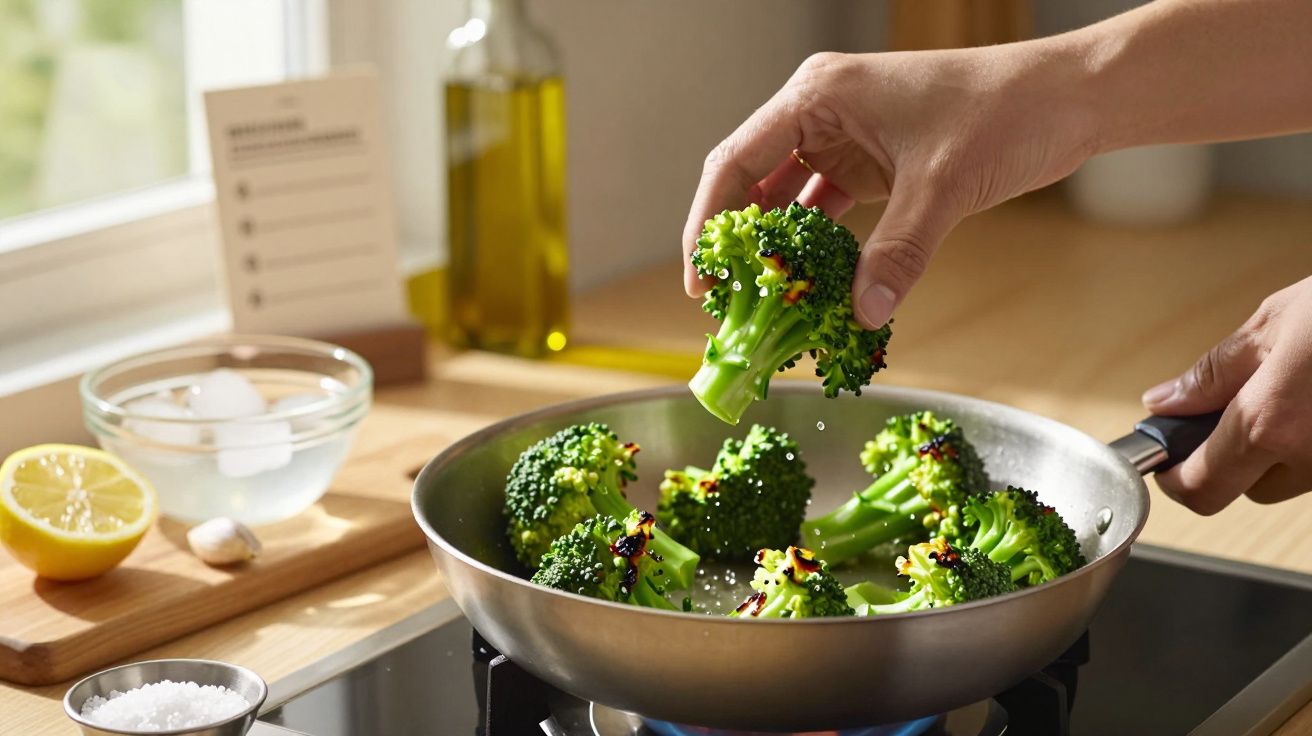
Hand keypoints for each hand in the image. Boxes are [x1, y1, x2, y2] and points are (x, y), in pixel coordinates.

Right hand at [681, 46, 1097, 327]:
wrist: (1067, 98)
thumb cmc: (1005, 112)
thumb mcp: (943, 185)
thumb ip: (899, 250)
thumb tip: (862, 312)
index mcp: (818, 95)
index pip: (735, 162)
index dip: (709, 224)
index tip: (701, 280)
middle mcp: (820, 112)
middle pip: (751, 182)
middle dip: (737, 243)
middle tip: (725, 304)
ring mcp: (844, 137)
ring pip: (785, 201)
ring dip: (774, 250)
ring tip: (759, 303)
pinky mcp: (871, 164)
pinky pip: (824, 211)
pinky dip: (815, 248)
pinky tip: (808, 286)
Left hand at [1142, 276, 1311, 513]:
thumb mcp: (1272, 324)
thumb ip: (1213, 373)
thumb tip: (1166, 401)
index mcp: (1271, 423)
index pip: (1202, 488)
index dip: (1175, 479)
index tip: (1166, 457)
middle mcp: (1311, 457)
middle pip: (1248, 489)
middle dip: (1232, 457)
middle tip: (1234, 409)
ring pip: (1292, 479)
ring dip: (1278, 450)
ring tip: (1295, 390)